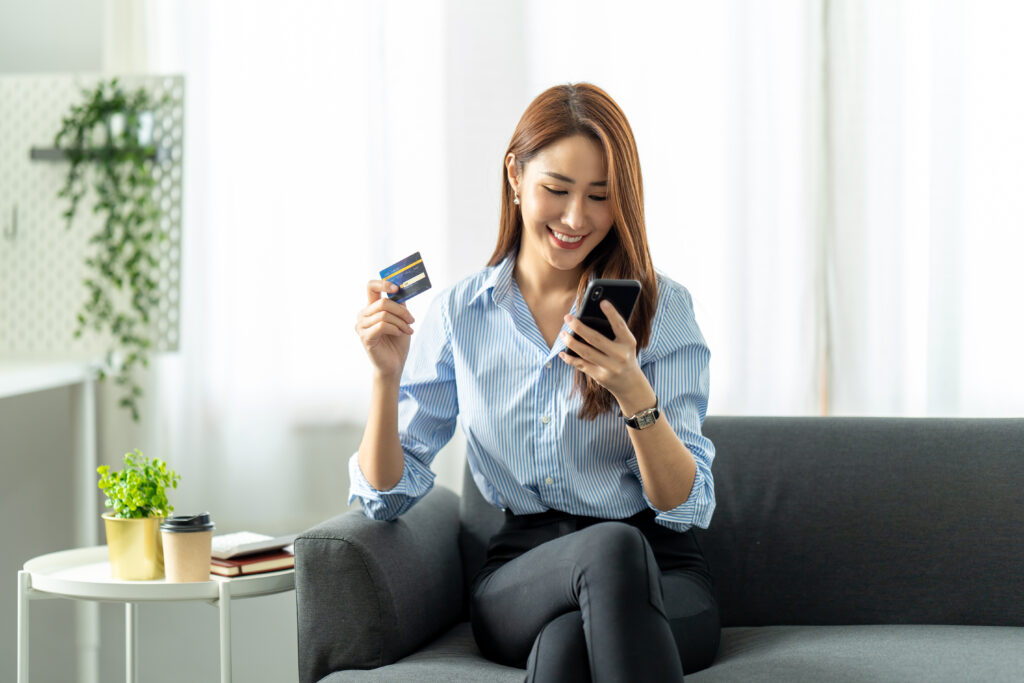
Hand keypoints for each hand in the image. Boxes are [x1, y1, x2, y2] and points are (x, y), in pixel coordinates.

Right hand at [355, 280, 414, 379]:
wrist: (395, 364)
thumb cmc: (397, 342)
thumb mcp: (401, 319)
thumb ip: (399, 304)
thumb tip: (402, 289)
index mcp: (371, 308)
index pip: (371, 287)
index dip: (383, 284)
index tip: (397, 289)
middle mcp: (363, 315)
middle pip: (383, 303)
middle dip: (401, 311)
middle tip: (412, 320)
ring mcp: (361, 326)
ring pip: (384, 314)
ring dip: (400, 322)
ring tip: (408, 330)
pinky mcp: (365, 337)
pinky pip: (382, 325)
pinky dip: (395, 329)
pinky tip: (399, 334)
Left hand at [558, 300, 654, 414]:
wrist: (631, 384)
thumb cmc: (625, 356)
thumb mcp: (625, 344)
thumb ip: (613, 332)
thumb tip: (588, 318)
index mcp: (629, 343)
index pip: (620, 325)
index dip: (612, 313)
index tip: (602, 302)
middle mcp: (621, 355)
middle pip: (596, 339)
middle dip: (579, 327)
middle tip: (567, 317)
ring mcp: (611, 367)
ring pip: (586, 352)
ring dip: (571, 342)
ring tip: (563, 334)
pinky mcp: (601, 376)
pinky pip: (582, 365)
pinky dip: (570, 359)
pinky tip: (562, 352)